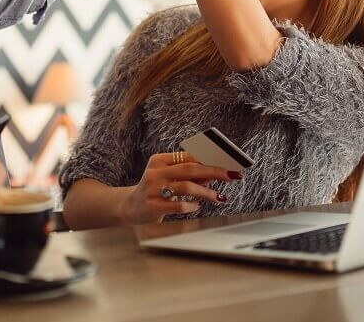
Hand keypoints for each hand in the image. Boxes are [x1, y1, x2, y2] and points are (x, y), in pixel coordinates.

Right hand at [119, 151, 238, 224]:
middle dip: (215, 171)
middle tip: (232, 175)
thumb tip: (216, 170)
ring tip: (219, 197)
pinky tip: (197, 206)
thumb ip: (190, 174)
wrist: (130, 207)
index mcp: (159, 160)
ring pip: (186, 186)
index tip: (228, 161)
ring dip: (207, 192)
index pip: (188, 156)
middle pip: (190, 169)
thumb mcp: (169, 177)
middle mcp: (155, 172)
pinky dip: (192, 205)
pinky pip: (178, 205)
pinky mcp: (153, 206)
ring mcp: (153, 189)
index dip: (210, 158)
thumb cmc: (156, 190)